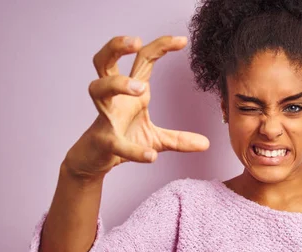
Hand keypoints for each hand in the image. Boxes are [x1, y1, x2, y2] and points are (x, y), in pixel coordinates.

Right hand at [64, 35, 209, 179]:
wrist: (95, 161)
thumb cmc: (121, 138)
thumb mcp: (156, 139)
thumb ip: (180, 139)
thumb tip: (206, 143)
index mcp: (131, 93)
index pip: (142, 60)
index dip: (160, 46)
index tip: (182, 40)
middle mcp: (114, 99)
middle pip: (104, 61)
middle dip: (116, 46)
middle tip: (136, 41)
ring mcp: (105, 117)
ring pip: (98, 89)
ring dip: (117, 83)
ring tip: (141, 88)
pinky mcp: (103, 141)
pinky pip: (116, 142)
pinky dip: (133, 149)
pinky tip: (150, 156)